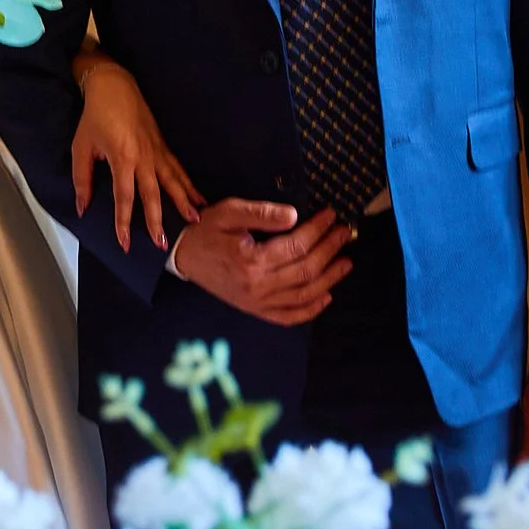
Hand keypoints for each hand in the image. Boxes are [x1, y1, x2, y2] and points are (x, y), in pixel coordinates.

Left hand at [72, 58, 202, 251]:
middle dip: (157, 221)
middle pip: (153, 195)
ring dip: (184, 203)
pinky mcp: (162, 146)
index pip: (124, 198)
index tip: (125, 243)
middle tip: (163, 244)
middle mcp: (144, 158)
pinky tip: (200, 198)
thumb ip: (82, 179)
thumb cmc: (95, 116)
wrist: (113, 85)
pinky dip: (189, 184)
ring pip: (173, 182)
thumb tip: (82, 207)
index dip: (124, 222)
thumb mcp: (81, 147)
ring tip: (195, 222)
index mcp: (122, 158)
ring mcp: (156, 151)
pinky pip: (178, 169)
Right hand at [167, 200, 352, 324]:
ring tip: (345, 262)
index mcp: (251, 260)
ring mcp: (257, 302)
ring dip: (330, 279)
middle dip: (330, 249)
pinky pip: (289, 316)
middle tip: (344, 233)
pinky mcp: (255, 310)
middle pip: (306, 270)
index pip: (297, 245)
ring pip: (304, 295)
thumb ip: (261, 213)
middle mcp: (258, 286)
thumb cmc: (205, 230)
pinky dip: (310, 309)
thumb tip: (295, 216)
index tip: (331, 215)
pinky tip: (326, 296)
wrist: (183, 256)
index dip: (318, 229)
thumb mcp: (228, 212)